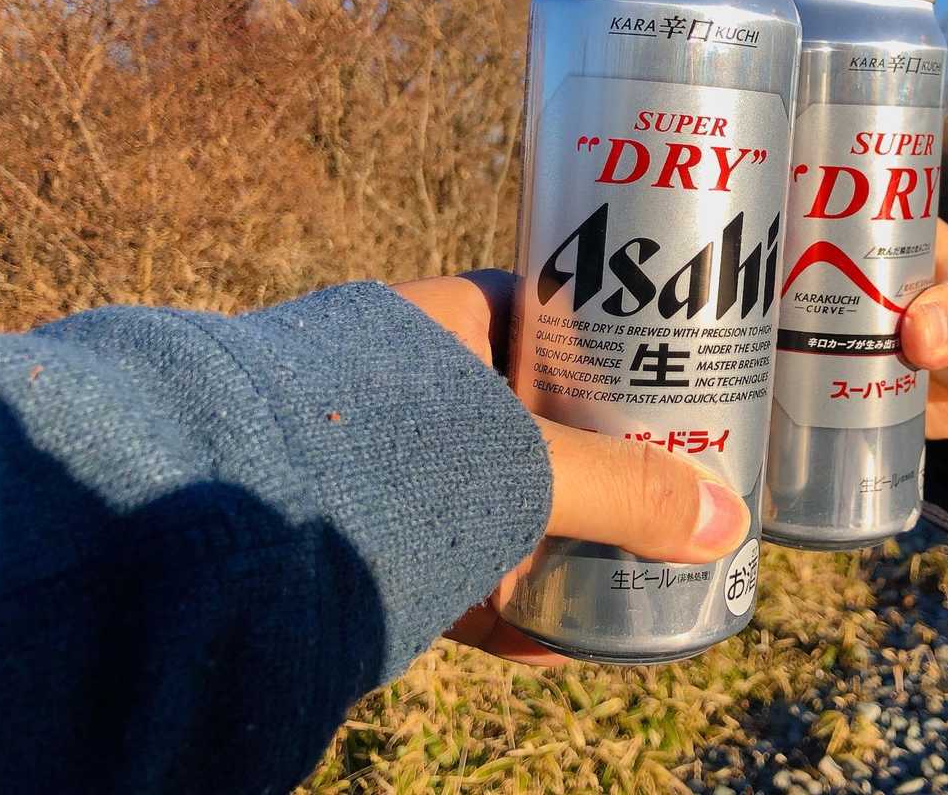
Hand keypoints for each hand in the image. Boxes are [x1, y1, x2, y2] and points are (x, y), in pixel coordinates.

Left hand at [390, 272, 750, 665]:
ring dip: (552, 529)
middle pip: (527, 410)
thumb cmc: (382, 454)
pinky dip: (503, 601)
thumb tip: (726, 526)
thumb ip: (626, 491)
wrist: (220, 532)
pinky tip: (556, 638)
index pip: (543, 308)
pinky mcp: (361, 544)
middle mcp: (405, 384)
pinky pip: (450, 566)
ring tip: (624, 555)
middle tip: (662, 468)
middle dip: (592, 449)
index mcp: (439, 323)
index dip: (608, 333)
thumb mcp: (528, 464)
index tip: (663, 363)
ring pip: (490, 493)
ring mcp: (380, 466)